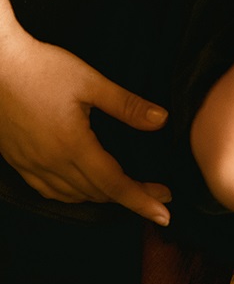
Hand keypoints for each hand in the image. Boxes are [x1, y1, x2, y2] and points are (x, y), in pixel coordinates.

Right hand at [0, 27, 170, 223]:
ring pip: (74, 195)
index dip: (142, 200)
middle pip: (98, 193)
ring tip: (127, 189)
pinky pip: (50, 190)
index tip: (165, 214)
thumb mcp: (90, 82)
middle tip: (157, 192)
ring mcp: (33, 166)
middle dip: (131, 196)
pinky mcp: (19, 162)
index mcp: (73, 146)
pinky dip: (73, 193)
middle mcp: (52, 164)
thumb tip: (161, 120)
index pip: (115, 185)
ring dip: (103, 196)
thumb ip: (126, 105)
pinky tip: (81, 186)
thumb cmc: (43, 69)